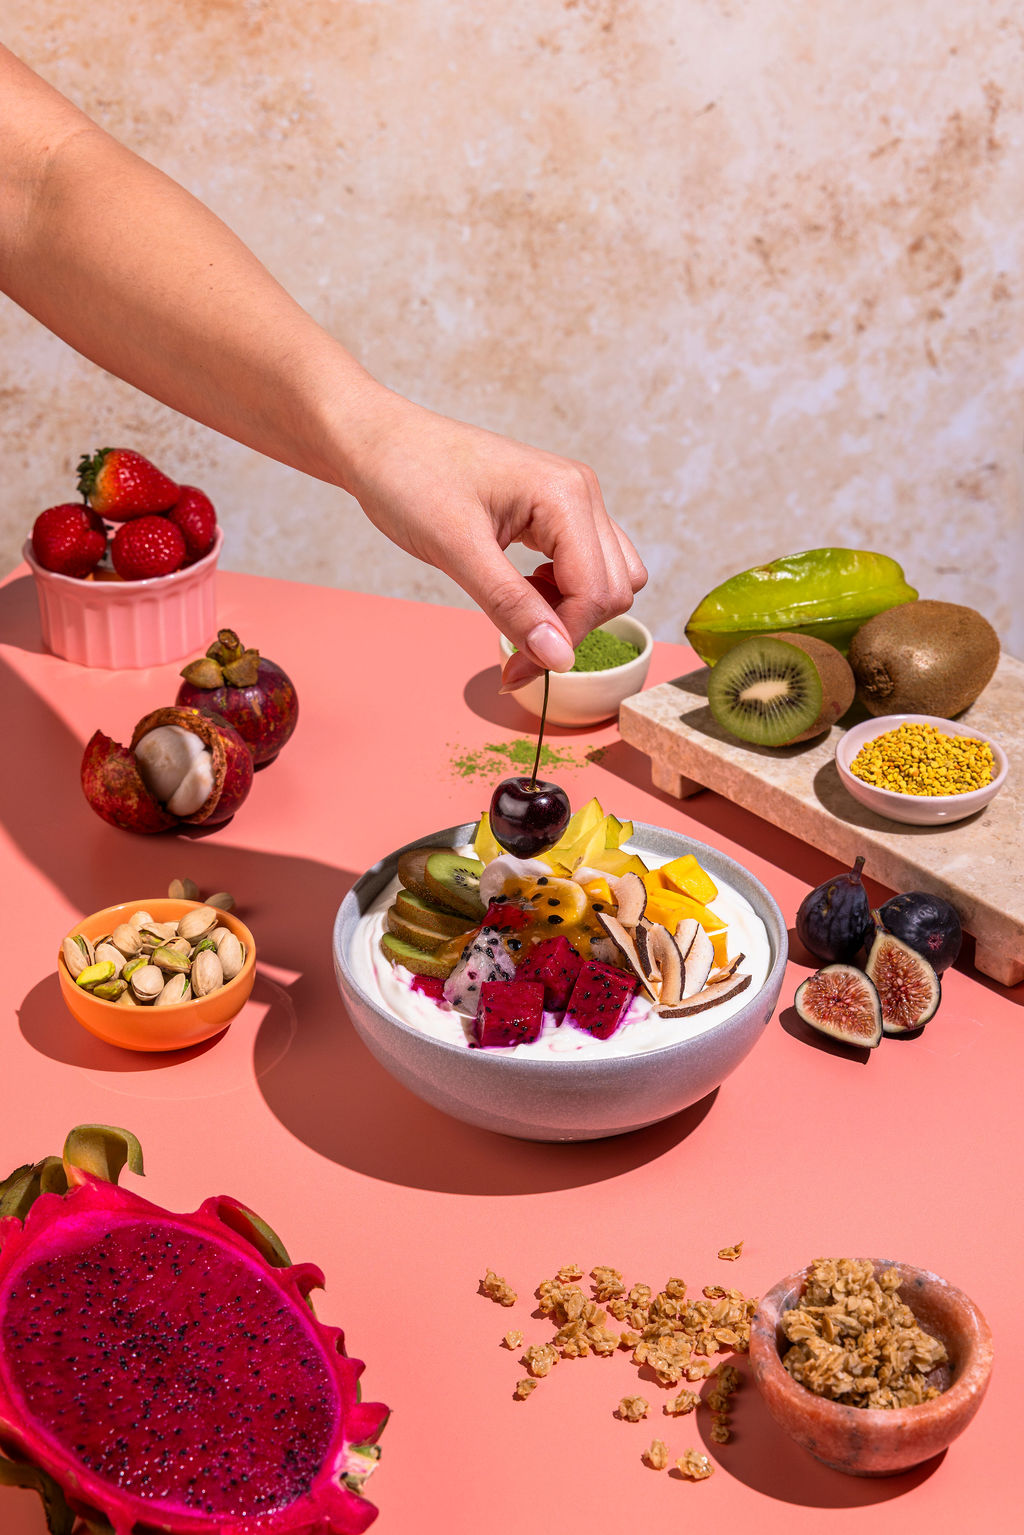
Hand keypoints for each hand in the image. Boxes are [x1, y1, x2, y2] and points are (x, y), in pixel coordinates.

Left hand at [343, 391, 647, 689]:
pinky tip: (522, 589)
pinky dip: (564, 591)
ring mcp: (572, 499)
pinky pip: (587, 563)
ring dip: (574, 610)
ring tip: (519, 609)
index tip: (517, 671)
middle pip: (615, 588)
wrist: (377, 441)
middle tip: (515, 645)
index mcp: (566, 495)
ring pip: (611, 577)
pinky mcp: (555, 509)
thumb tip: (557, 658)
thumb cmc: (409, 477)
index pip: (597, 591)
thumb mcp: (457, 550)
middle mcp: (581, 493)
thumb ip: (511, 606)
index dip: (563, 640)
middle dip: (571, 628)